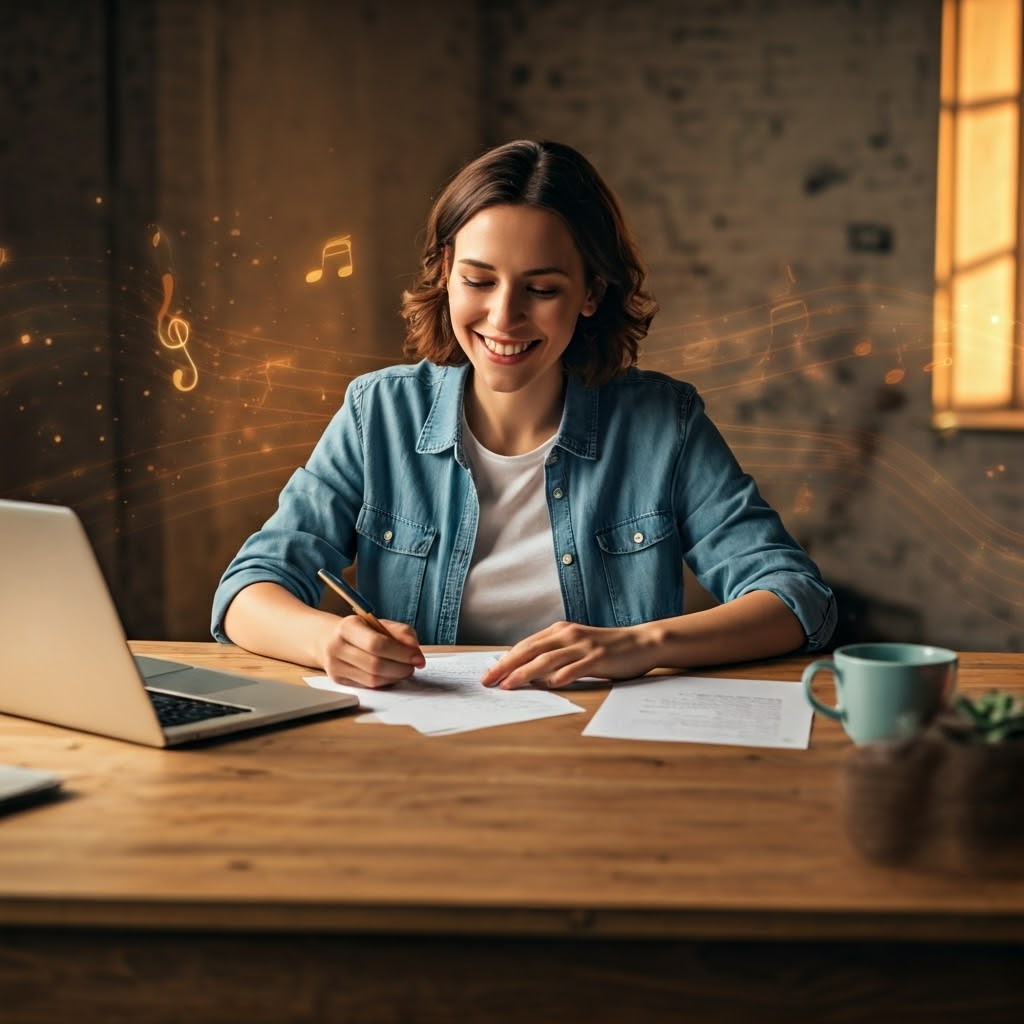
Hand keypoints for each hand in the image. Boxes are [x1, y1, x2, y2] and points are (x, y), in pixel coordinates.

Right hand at [319, 615, 423, 687]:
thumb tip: (415, 650)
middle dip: (401, 667)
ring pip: (372, 679)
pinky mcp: (338, 680)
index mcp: (348, 626)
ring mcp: (335, 665)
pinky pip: (368, 685)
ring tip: (405, 670)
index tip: (418, 658)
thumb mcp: (380, 624)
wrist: (330, 639)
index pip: (376, 644)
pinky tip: (392, 674)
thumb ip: (401, 632)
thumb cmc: (362, 631)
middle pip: (375, 664)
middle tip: (414, 666)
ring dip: (395, 676)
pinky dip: (385, 681)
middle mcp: (337, 646)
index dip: (401, 653)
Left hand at [480, 621, 658, 689]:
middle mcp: (568, 635)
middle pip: (530, 651)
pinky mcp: (598, 658)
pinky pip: (575, 668)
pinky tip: (548, 686)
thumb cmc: (607, 648)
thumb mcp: (577, 646)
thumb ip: (555, 654)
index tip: (488, 674)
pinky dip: (560, 677)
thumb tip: (529, 673)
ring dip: (525, 673)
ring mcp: (583, 646)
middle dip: (506, 666)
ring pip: (547, 659)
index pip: (525, 646)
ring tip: (509, 685)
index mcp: (560, 631)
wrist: (641, 642)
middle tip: (488, 681)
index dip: (505, 660)